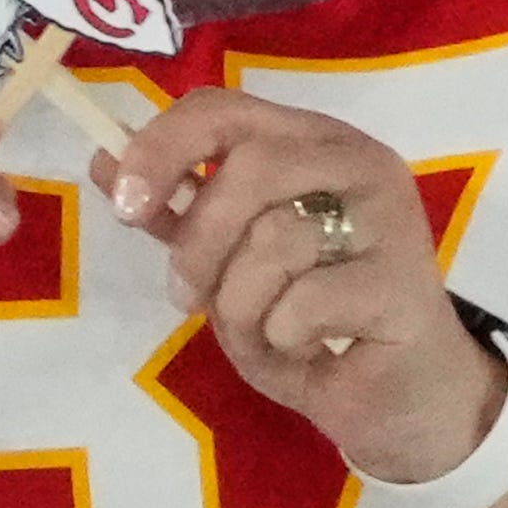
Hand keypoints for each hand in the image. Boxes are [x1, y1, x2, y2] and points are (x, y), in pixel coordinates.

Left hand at [94, 88, 507, 489]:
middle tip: (185, 298)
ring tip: (268, 333)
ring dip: (243, 306)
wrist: (397, 399)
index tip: (126, 206)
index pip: (223, 108)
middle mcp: (356, 162)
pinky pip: (304, 301)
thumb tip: (103, 161)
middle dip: (198, 244)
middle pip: (249, 167)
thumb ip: (177, 213)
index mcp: (309, 141)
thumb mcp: (227, 265)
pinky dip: (284, 338)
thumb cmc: (312, 323)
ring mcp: (388, 218)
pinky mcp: (404, 283)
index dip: (163, 147)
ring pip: (274, 238)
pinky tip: (313, 350)